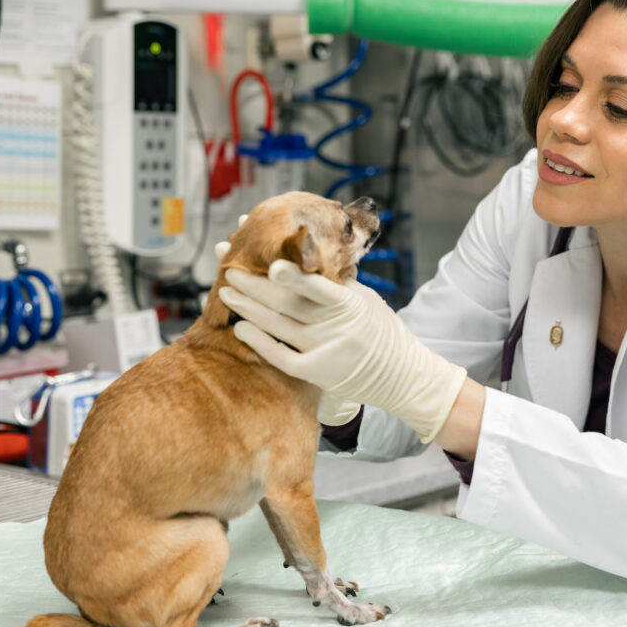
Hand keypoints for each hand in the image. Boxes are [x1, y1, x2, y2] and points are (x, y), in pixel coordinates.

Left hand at [218, 260, 466, 442]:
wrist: (402, 375)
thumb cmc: (380, 328)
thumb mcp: (366, 298)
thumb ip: (335, 281)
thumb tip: (300, 251)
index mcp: (350, 303)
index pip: (318, 287)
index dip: (294, 276)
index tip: (270, 262)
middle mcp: (336, 327)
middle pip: (288, 304)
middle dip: (254, 284)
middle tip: (229, 267)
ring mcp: (325, 352)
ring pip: (278, 327)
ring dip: (248, 308)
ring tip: (225, 291)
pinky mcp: (317, 374)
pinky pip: (280, 357)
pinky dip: (259, 342)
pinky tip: (240, 329)